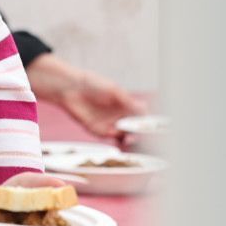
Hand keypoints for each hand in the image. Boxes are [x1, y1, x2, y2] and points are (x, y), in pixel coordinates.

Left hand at [25, 53, 146, 138]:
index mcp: (127, 104)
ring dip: (132, 139)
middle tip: (145, 135)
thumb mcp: (113, 90)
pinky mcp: (99, 131)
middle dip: (142, 134)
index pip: (142, 116)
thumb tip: (144, 107)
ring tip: (133, 138)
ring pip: (126, 136)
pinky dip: (120, 142)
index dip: (149, 122)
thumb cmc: (94, 84)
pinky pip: (113, 139)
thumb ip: (127, 101)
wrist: (71, 88)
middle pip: (136, 129)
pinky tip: (124, 140)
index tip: (154, 127)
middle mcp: (121, 116)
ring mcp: (111, 124)